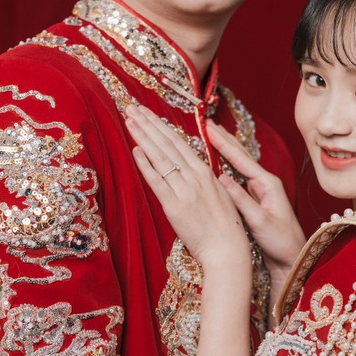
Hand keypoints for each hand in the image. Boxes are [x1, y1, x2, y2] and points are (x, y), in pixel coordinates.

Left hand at [126, 106, 250, 273]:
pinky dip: (145, 164)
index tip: (147, 113)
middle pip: (167, 143)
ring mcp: (184, 189)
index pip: (178, 142)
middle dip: (148, 123)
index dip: (160, 125)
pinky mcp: (174, 206)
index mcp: (205, 171)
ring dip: (143, 136)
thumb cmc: (225, 225)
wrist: (227, 248)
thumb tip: (191, 166)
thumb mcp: (218, 194)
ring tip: (129, 120)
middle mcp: (194, 176)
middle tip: (132, 107)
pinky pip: (157, 181)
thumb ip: (203, 179)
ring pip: (160, 157)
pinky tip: (135, 150)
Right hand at [207, 121, 305, 282]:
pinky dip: (228, 167)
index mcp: (268, 184)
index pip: (241, 158)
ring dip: (225, 150)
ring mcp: (260, 191)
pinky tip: (220, 162)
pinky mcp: (256, 201)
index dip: (224, 143)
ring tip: (212, 136)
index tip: (209, 128)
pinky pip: (238, 178)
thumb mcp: (260, 221)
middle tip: (208, 123)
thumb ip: (242, 200)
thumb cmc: (281, 242)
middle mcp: (265, 183)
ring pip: (239, 165)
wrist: (292, 258)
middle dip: (224, 139)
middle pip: (241, 156)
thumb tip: (222, 179)